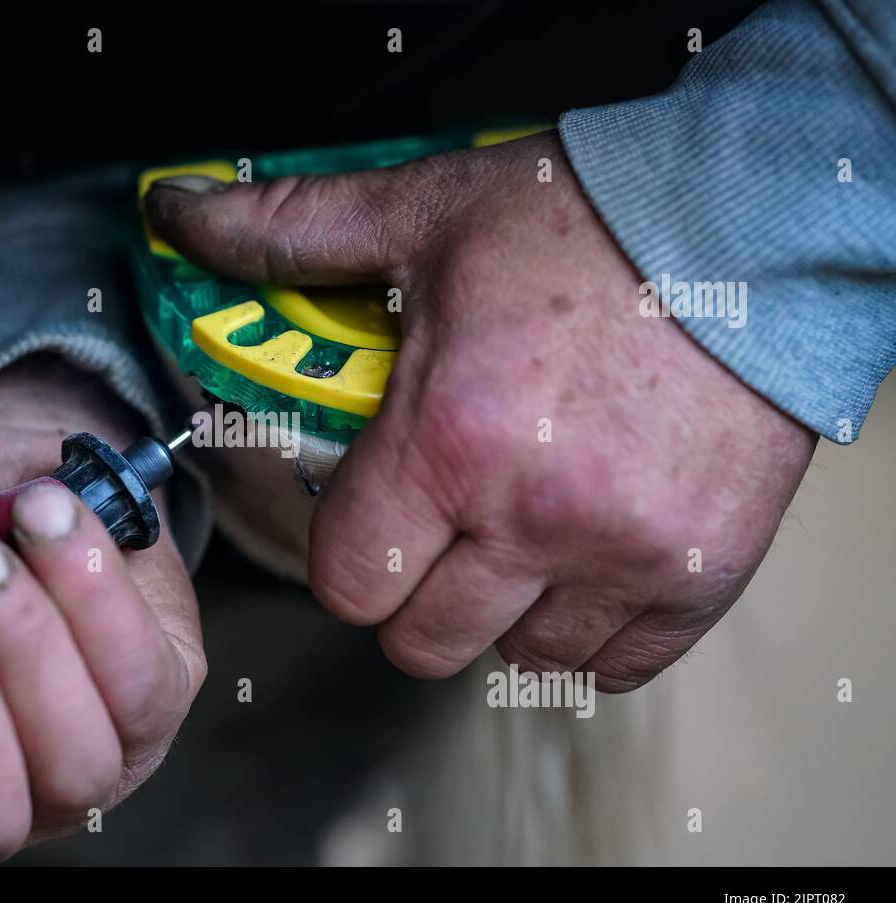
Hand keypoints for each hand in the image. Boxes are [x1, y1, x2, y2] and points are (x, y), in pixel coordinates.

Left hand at [146, 130, 814, 691]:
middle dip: (411, 594)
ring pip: (515, 660)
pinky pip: (613, 668)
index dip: (346, 555)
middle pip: (419, 643)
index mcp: (447, 440)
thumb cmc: (581, 223)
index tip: (370, 518)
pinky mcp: (700, 576)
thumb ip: (288, 234)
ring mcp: (623, 557)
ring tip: (517, 537)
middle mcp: (532, 518)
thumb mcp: (419, 215)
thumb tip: (176, 215)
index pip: (346, 583)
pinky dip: (588, 631)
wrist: (747, 231)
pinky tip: (584, 561)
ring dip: (500, 614)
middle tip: (438, 531)